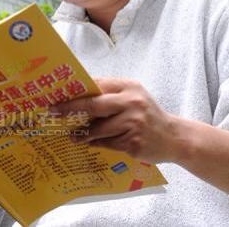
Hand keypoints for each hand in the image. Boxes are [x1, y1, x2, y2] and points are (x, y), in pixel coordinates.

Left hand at [49, 77, 180, 162]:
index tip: (57, 96)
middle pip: (93, 105)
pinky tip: (92, 143)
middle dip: (70, 109)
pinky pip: (107, 143)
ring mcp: (133, 123)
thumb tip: (76, 95)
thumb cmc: (147, 115)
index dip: (75, 91)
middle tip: (54, 113)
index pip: (96, 85)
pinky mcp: (133, 142)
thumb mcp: (133, 97)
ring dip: (83, 134)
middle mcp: (132, 102)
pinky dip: (97, 143)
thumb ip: (109, 94)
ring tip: (73, 136)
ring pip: (98, 129)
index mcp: (129, 87)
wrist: (175, 137)